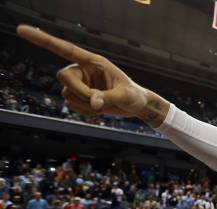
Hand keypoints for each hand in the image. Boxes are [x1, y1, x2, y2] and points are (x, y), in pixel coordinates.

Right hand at [16, 25, 164, 123]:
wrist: (135, 106)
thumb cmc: (133, 96)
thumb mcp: (125, 96)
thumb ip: (109, 98)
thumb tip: (93, 102)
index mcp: (93, 61)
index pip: (65, 49)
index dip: (43, 40)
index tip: (22, 30)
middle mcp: (82, 70)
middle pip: (63, 76)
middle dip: (78, 91)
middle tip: (96, 100)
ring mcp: (79, 83)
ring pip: (67, 94)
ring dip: (84, 104)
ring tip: (102, 105)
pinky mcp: (78, 96)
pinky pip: (71, 105)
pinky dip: (84, 111)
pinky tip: (97, 109)